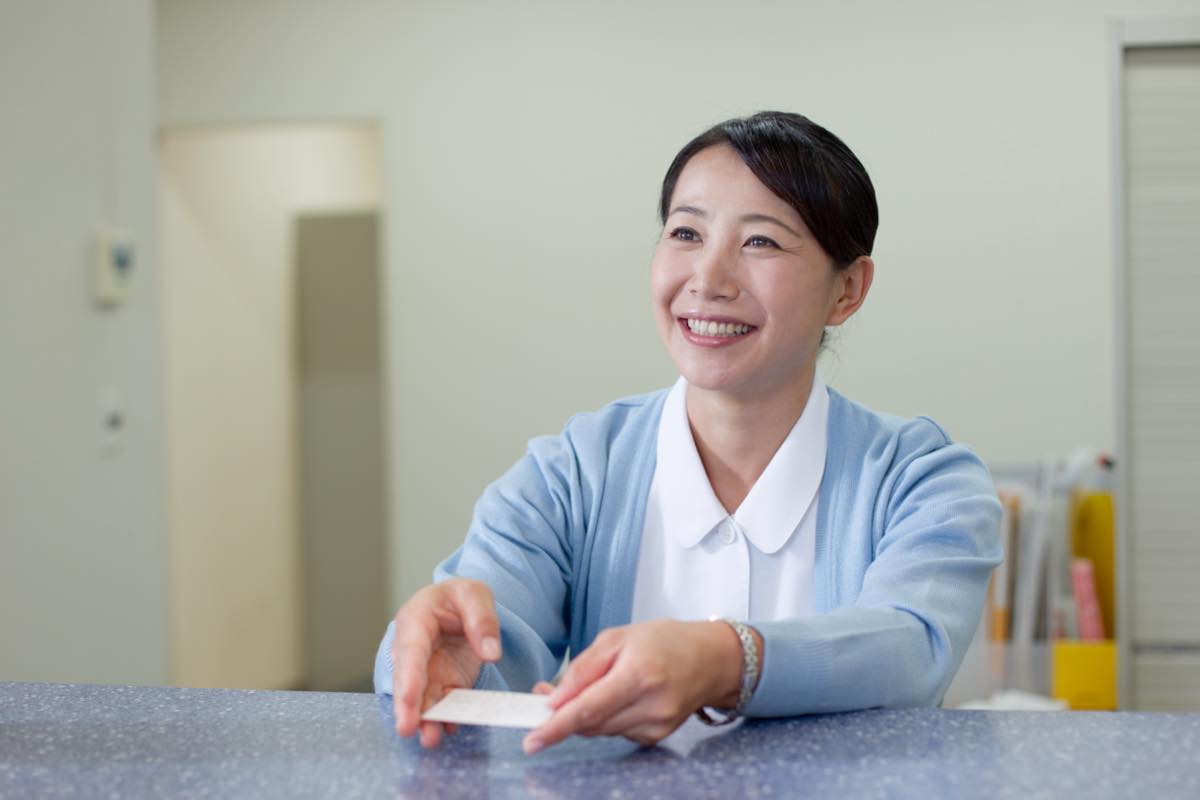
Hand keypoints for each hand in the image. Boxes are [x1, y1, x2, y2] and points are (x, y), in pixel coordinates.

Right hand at [391, 578, 501, 747]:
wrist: (458, 606)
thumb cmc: (458, 597)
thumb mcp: (474, 594)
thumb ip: (482, 619)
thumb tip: (491, 653)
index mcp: (415, 621)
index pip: (410, 652)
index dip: (409, 677)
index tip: (409, 700)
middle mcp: (414, 649)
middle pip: (409, 680)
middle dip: (408, 706)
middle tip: (408, 729)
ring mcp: (427, 669)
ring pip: (423, 697)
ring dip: (426, 718)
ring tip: (431, 739)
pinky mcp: (441, 683)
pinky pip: (443, 702)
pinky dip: (446, 716)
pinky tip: (451, 728)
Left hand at [522, 619, 752, 752]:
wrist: (710, 659)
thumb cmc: (663, 641)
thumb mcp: (617, 638)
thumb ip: (583, 669)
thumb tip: (553, 700)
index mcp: (639, 674)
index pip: (588, 709)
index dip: (556, 727)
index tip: (532, 740)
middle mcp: (651, 705)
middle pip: (592, 724)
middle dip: (563, 717)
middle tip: (546, 700)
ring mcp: (657, 725)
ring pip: (601, 730)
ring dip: (584, 716)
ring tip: (588, 689)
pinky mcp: (657, 736)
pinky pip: (617, 732)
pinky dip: (606, 719)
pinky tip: (616, 698)